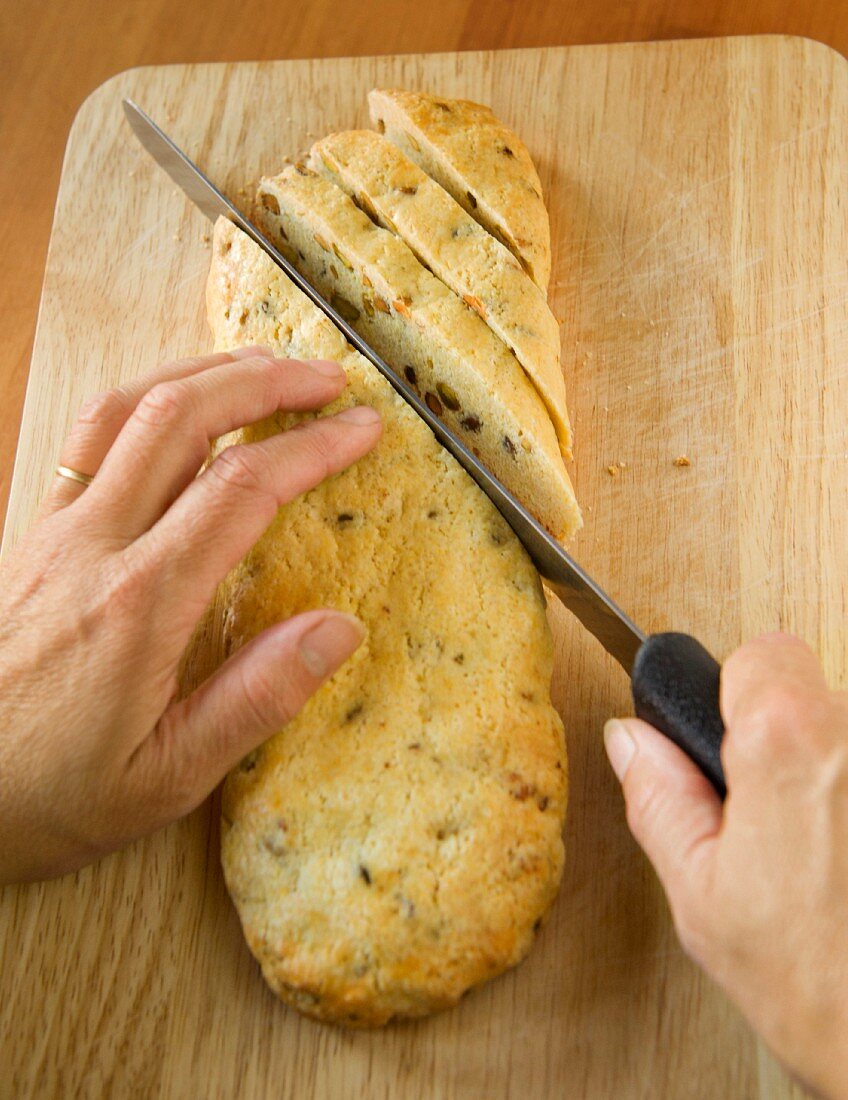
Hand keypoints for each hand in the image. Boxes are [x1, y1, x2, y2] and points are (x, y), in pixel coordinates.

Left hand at [0, 348, 381, 884]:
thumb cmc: (51, 794)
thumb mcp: (168, 777)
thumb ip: (255, 699)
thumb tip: (338, 629)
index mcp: (141, 603)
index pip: (242, 490)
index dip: (313, 447)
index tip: (363, 431)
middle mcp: (94, 545)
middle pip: (182, 418)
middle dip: (265, 381)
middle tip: (327, 378)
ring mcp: (53, 530)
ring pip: (128, 410)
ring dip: (202, 373)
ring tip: (262, 367)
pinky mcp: (31, 533)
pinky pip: (88, 437)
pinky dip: (145, 399)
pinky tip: (176, 405)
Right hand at [605, 633, 847, 1097]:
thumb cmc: (820, 989)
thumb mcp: (702, 897)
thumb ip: (661, 800)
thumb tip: (632, 741)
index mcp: (790, 746)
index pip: (761, 654)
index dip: (735, 696)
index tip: (733, 744)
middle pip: (811, 694)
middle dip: (782, 742)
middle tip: (770, 819)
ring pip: (844, 736)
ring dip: (827, 776)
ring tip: (820, 854)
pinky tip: (845, 861)